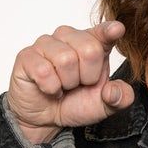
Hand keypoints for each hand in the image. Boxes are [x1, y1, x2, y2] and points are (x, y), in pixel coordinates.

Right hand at [6, 21, 134, 143]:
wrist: (45, 118)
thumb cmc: (75, 103)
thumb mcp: (105, 106)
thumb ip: (120, 98)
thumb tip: (114, 91)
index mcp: (93, 44)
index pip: (104, 32)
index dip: (109, 31)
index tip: (117, 29)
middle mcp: (70, 38)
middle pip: (89, 49)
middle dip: (88, 76)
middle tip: (78, 84)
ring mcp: (47, 44)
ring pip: (66, 59)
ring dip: (67, 82)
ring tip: (63, 86)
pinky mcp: (27, 55)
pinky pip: (44, 70)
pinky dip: (50, 87)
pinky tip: (49, 88)